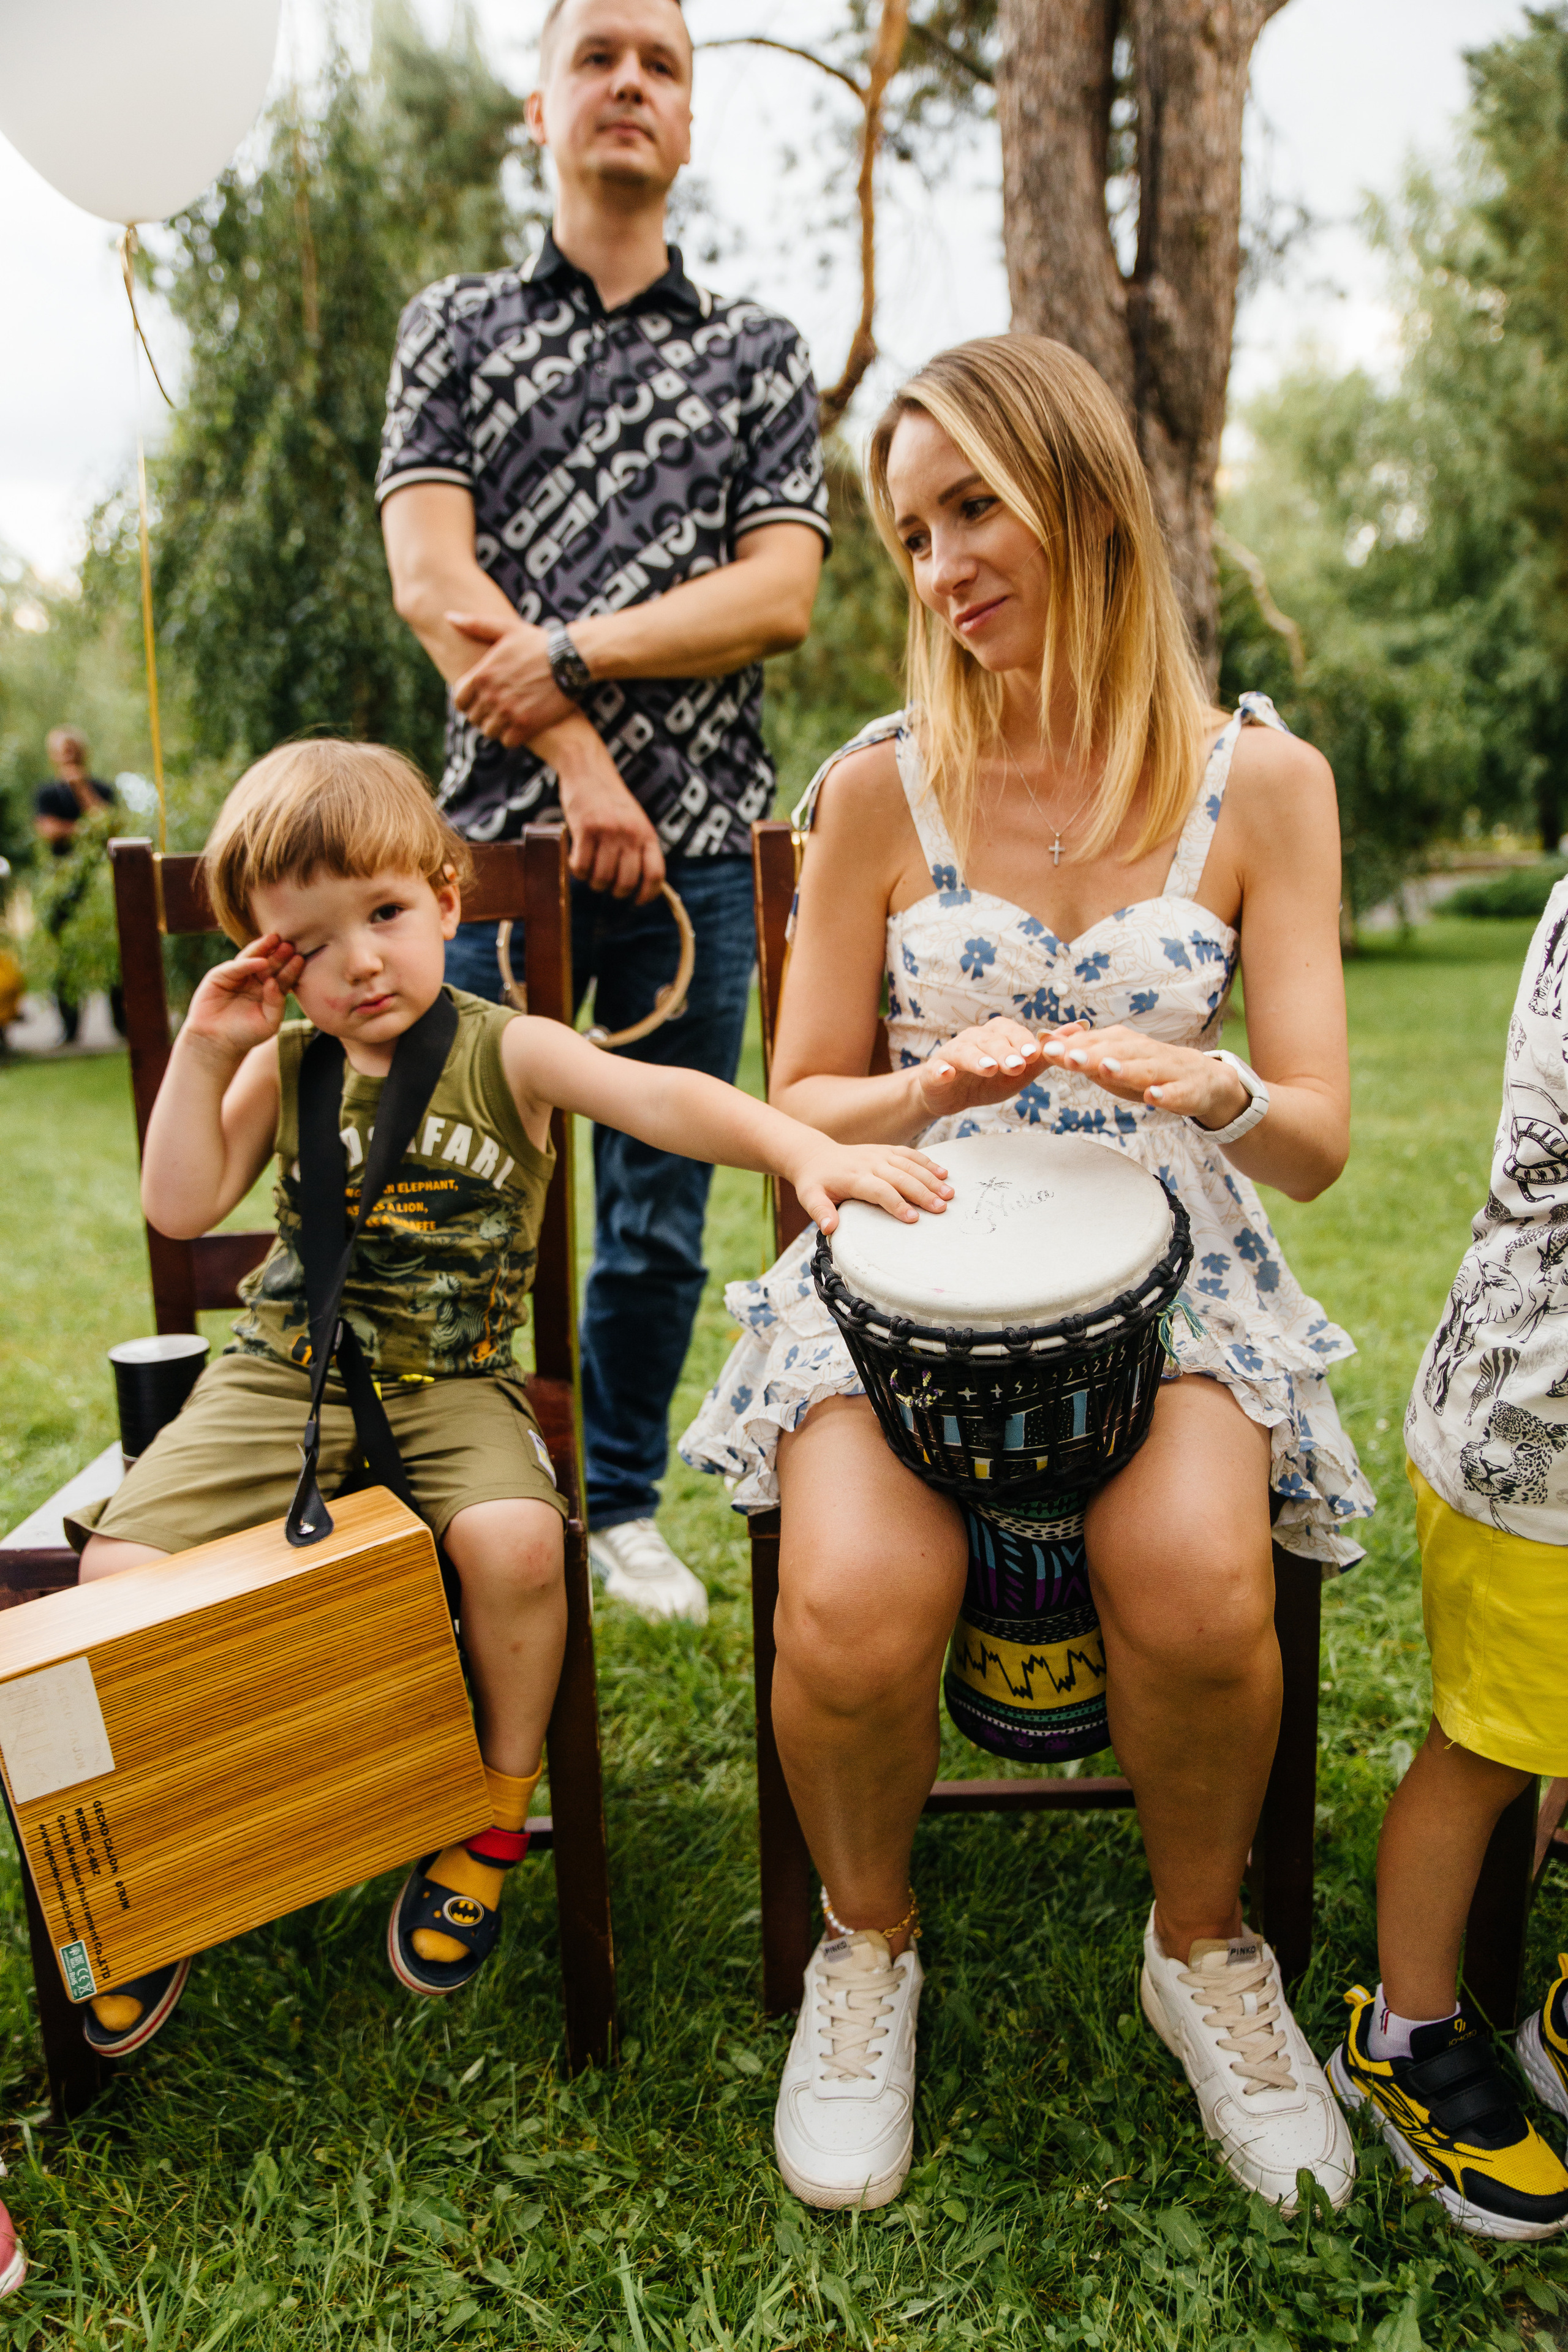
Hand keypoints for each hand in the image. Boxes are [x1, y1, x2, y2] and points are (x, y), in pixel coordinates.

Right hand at [182, 933, 303, 1059]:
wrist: (217, 1042)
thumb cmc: (245, 1034)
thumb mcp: (269, 1023)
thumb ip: (276, 1004)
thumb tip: (274, 982)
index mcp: (269, 991)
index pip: (282, 977)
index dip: (291, 969)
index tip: (300, 959)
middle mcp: (254, 981)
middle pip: (269, 965)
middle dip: (279, 954)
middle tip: (290, 944)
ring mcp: (238, 977)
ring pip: (252, 959)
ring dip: (263, 949)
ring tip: (274, 939)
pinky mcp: (220, 976)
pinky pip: (235, 967)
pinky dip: (248, 963)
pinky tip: (260, 961)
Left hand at [448, 614, 576, 744]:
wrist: (571, 659)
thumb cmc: (538, 642)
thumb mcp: (505, 628)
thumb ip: (475, 625)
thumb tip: (448, 616)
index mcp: (481, 675)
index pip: (459, 701)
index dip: (468, 702)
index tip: (480, 699)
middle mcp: (490, 696)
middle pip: (474, 718)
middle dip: (483, 714)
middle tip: (498, 709)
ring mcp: (507, 712)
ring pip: (489, 731)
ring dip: (497, 726)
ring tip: (509, 718)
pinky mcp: (525, 726)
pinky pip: (507, 741)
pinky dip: (512, 736)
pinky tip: (521, 725)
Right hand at [556, 742, 666, 902]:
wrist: (588, 770)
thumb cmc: (610, 800)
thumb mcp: (635, 821)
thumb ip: (639, 847)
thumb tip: (641, 884)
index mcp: (647, 833)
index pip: (655, 875)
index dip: (647, 895)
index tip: (637, 901)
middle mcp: (631, 833)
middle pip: (625, 882)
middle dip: (615, 892)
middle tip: (606, 885)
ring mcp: (608, 831)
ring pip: (601, 878)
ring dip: (593, 882)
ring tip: (590, 872)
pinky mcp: (585, 828)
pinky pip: (581, 867)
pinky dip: (577, 871)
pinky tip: (576, 861)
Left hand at [789, 1142, 952, 1232]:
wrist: (815, 1155)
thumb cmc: (815, 1181)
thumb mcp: (810, 1197)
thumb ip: (820, 1212)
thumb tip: (830, 1229)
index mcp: (853, 1177)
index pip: (879, 1191)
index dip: (896, 1204)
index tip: (913, 1218)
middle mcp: (869, 1163)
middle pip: (901, 1178)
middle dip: (922, 1192)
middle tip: (942, 1208)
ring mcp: (880, 1154)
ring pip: (910, 1165)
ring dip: (931, 1178)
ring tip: (949, 1193)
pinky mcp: (886, 1150)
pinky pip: (909, 1154)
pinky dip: (927, 1162)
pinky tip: (944, 1173)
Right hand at [916, 1017, 1056, 1121]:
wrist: (951, 1095)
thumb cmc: (988, 1080)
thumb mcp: (1019, 1073)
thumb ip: (1044, 1057)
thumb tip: (1077, 1032)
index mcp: (995, 1035)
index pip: (1011, 1031)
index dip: (1022, 1042)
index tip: (1034, 1054)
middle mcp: (973, 1038)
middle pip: (989, 1040)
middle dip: (1004, 1052)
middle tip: (1016, 1066)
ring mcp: (951, 1053)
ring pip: (964, 1051)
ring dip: (977, 1058)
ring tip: (989, 1068)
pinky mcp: (933, 1071)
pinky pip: (936, 1068)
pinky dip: (941, 1070)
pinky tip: (947, 1074)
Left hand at [1039, 1022, 1249, 1126]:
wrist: (1202, 1078)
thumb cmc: (1147, 1071)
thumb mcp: (1112, 1064)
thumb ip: (1081, 1055)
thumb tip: (1043, 1041)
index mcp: (1122, 1044)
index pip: (1092, 1043)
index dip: (1069, 1047)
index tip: (1046, 1049)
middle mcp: (1142, 1052)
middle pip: (1115, 1053)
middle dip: (1091, 1055)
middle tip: (1067, 1057)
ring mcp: (1166, 1070)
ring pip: (1144, 1069)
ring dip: (1125, 1069)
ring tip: (1105, 1069)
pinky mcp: (1186, 1089)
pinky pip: (1175, 1093)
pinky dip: (1165, 1094)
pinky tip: (1152, 1097)